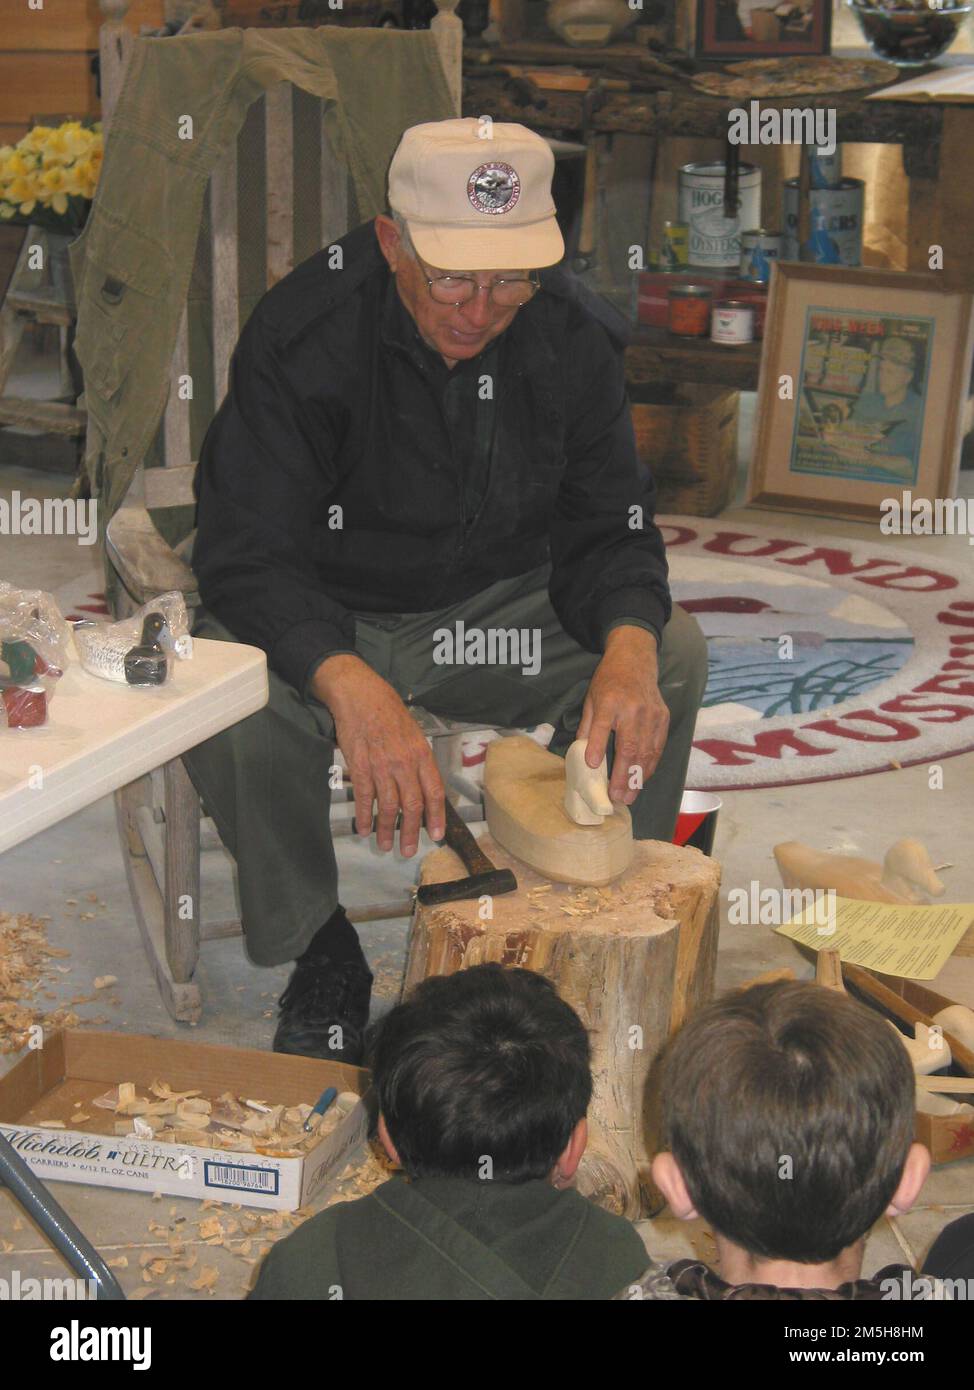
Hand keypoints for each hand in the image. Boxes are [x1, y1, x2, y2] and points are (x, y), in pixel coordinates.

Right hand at [311, 654, 445, 855]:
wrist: (359, 694)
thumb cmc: (388, 710)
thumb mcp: (413, 732)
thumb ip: (418, 760)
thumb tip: (423, 786)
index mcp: (421, 754)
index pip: (434, 792)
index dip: (436, 817)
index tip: (436, 836)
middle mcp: (404, 762)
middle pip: (412, 805)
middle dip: (410, 832)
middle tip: (407, 851)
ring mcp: (381, 765)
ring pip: (388, 806)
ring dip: (387, 829)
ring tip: (386, 845)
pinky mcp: (359, 765)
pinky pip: (364, 796)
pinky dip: (364, 815)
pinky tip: (364, 828)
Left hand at [576, 626, 668, 805]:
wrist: (635, 660)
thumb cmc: (609, 681)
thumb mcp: (591, 698)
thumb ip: (588, 726)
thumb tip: (583, 755)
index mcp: (610, 701)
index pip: (601, 726)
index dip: (597, 746)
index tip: (592, 765)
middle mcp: (633, 709)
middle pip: (629, 747)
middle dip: (623, 776)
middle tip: (616, 797)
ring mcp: (652, 715)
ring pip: (646, 752)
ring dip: (638, 777)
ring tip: (629, 796)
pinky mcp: (663, 719)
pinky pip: (658, 747)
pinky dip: (650, 766)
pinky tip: (642, 780)